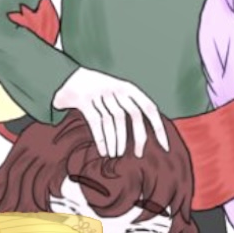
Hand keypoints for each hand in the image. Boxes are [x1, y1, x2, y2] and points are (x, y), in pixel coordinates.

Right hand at [52, 67, 168, 160]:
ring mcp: (99, 93)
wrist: (69, 77)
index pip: (149, 108)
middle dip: (138, 137)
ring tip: (117, 155)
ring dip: (117, 141)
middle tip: (139, 154)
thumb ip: (132, 107)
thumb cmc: (99, 91)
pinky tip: (104, 152)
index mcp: (128, 87)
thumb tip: (147, 134)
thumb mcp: (118, 93)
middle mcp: (116, 88)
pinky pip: (96, 122)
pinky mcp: (84, 100)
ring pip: (114, 120)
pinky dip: (101, 139)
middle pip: (133, 115)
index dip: (158, 127)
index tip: (164, 146)